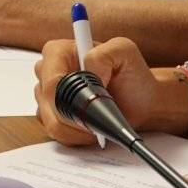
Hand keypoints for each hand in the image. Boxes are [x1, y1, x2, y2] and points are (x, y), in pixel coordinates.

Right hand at [31, 37, 187, 146]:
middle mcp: (49, 71)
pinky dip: (75, 135)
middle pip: (46, 101)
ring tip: (98, 121)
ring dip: (77, 126)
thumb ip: (103, 54)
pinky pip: (54, 131)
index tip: (88, 101)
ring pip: (50, 120)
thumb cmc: (132, 75)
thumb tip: (86, 68)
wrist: (140, 101)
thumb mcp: (125, 52)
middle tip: (99, 112)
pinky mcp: (52, 114)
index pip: (49, 78)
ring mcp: (48, 95)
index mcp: (60, 52)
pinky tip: (92, 128)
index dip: (64, 95)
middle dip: (74, 113)